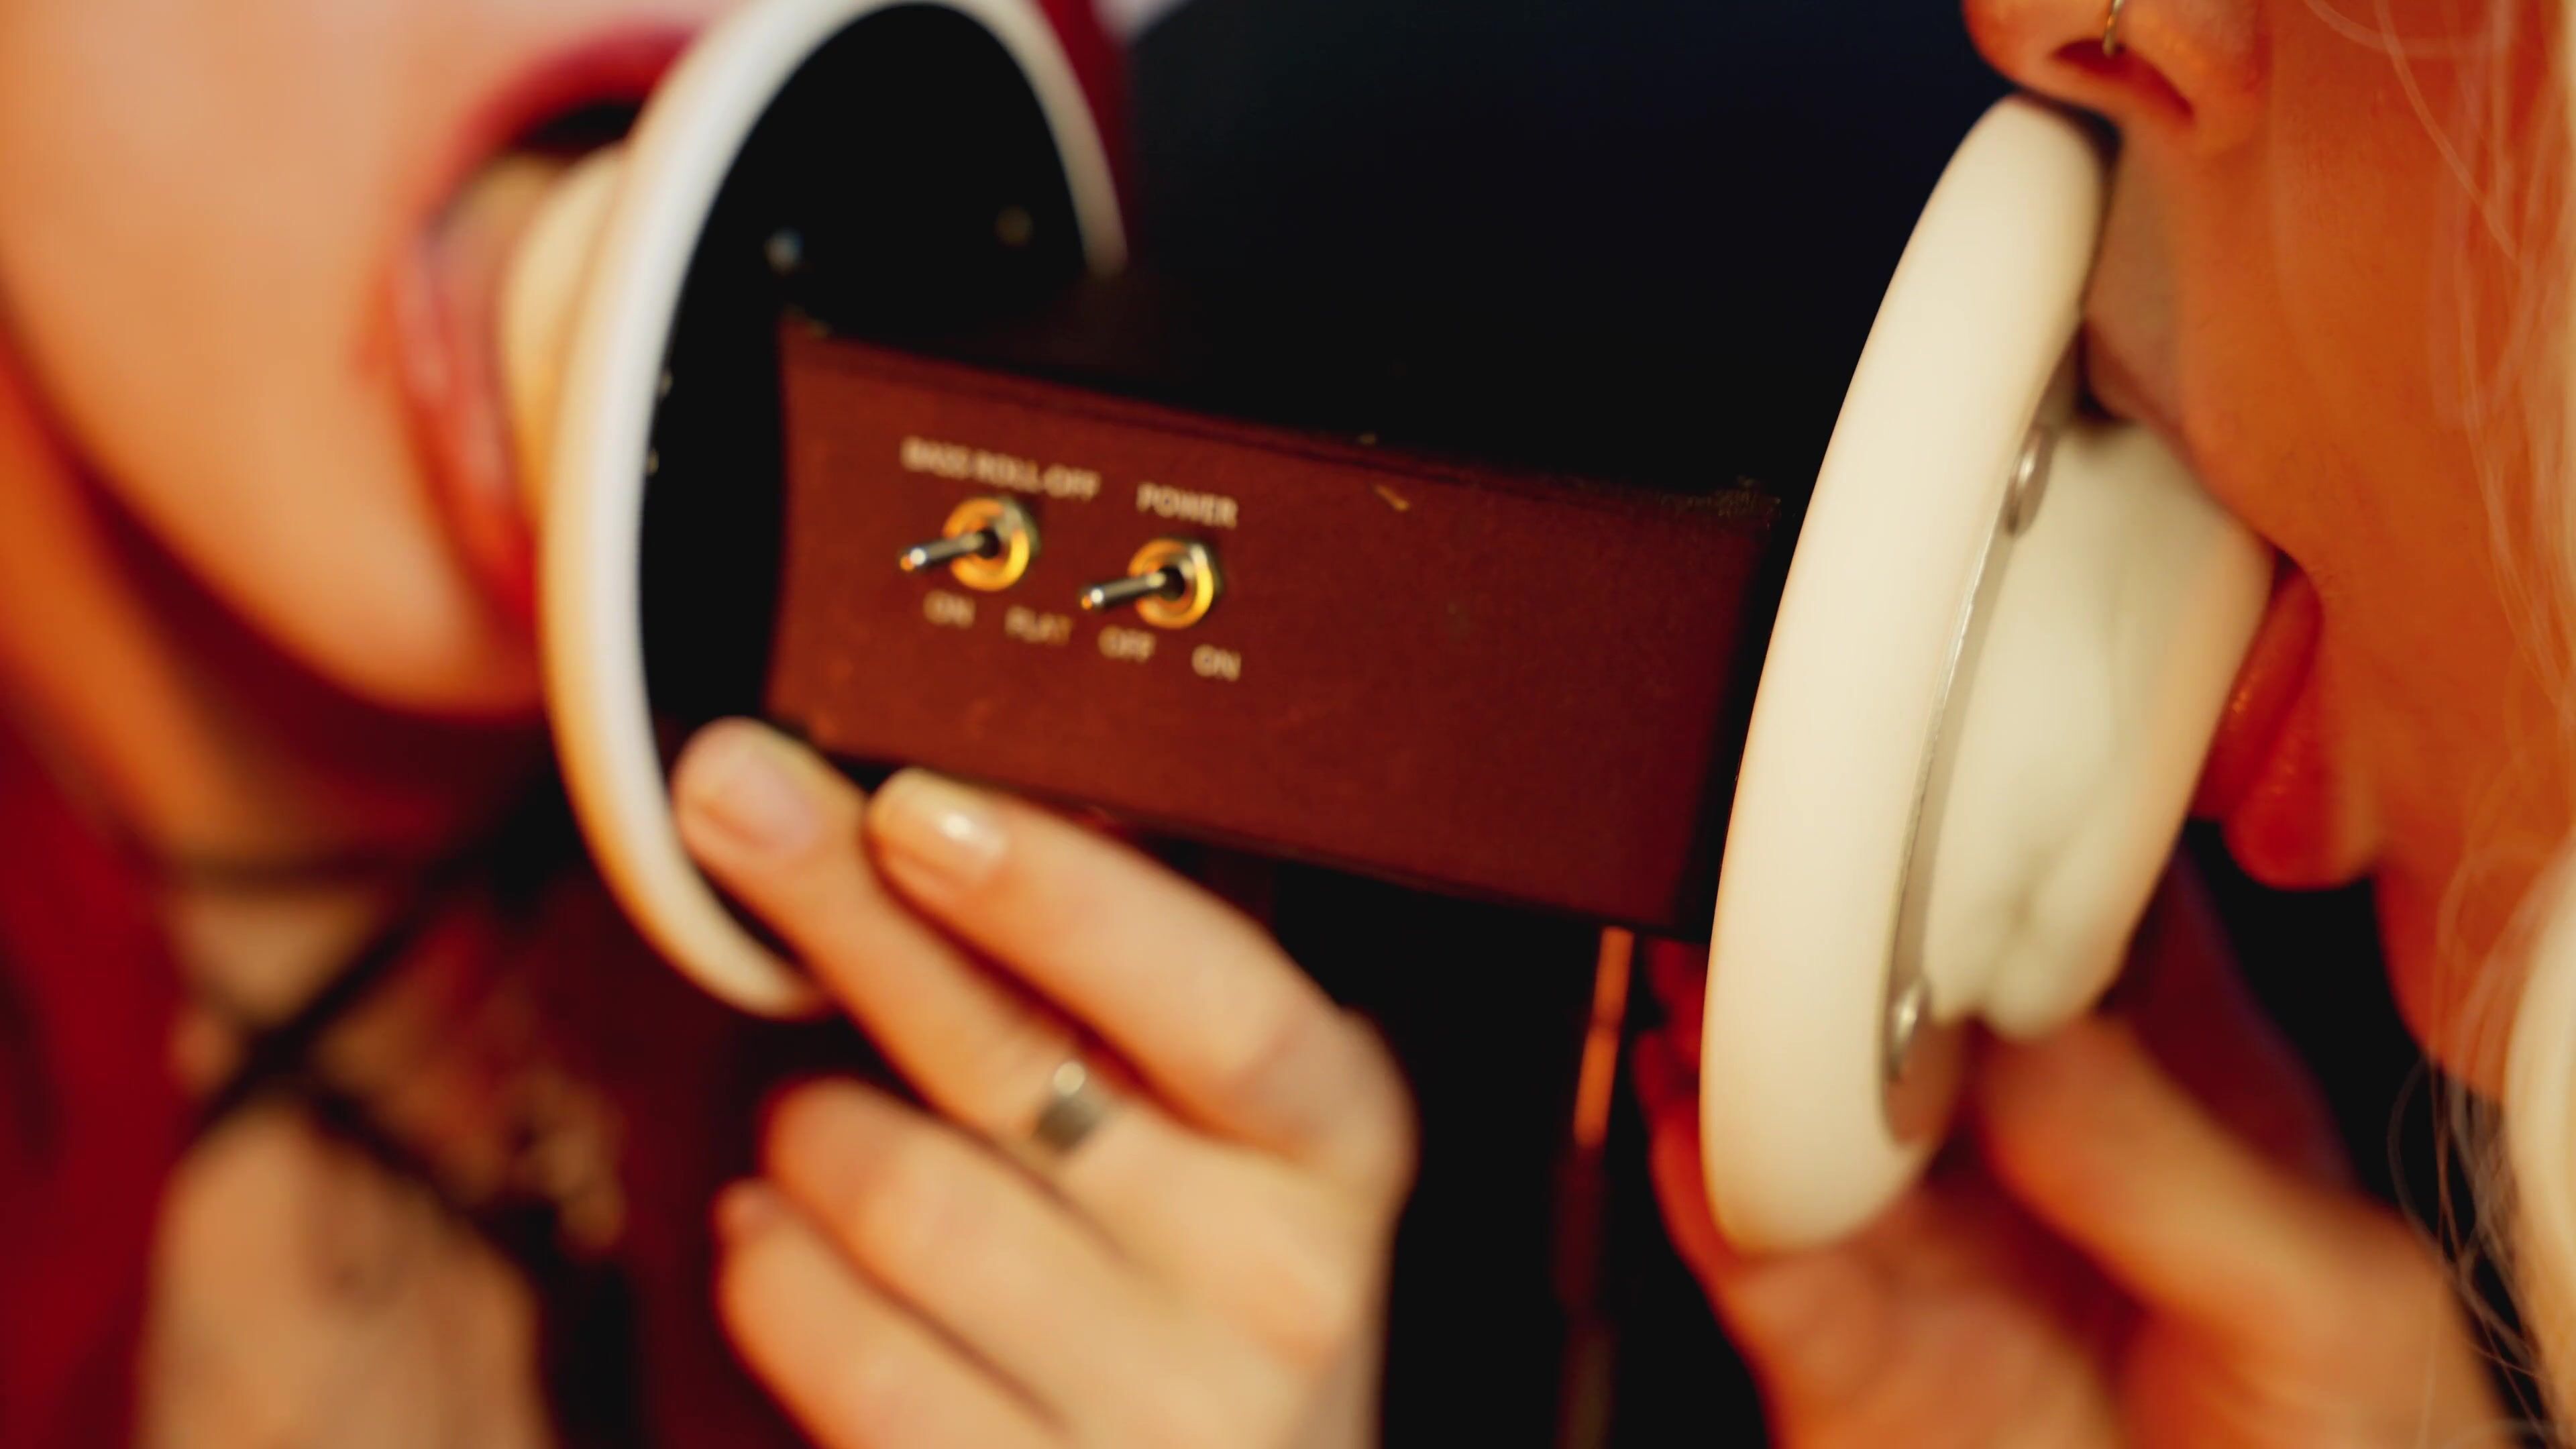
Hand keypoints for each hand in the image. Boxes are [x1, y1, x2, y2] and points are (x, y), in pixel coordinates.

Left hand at [670, 721, 1415, 1448]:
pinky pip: (842, 1354)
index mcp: (1339, 1141)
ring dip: (806, 1131)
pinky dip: (771, 1267)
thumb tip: (931, 800)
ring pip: (896, 1199)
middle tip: (735, 804)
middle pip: (1010, 1068)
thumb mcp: (1217, 1125)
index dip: (1060, 900)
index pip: (1222, 1004)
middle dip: (852, 914)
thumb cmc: (1194, 1277)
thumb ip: (1116, 980)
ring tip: (810, 1132)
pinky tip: (771, 1236)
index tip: (913, 807)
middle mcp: (1280, 1285)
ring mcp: (1169, 1419)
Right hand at [1637, 870, 2517, 1447]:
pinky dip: (1701, 1181)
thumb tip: (2029, 1043)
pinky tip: (1692, 1123)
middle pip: (1890, 997)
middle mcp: (2014, 1149)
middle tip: (1779, 883)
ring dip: (1730, 1035)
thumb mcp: (2327, 1297)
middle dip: (1821, 932)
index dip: (1992, 857)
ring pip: (1791, 1104)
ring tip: (1703, 982)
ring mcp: (1918, 1242)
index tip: (1938, 819)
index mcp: (2157, 1089)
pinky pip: (1743, 1246)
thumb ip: (2177, 1163)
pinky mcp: (1836, 1343)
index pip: (2057, 929)